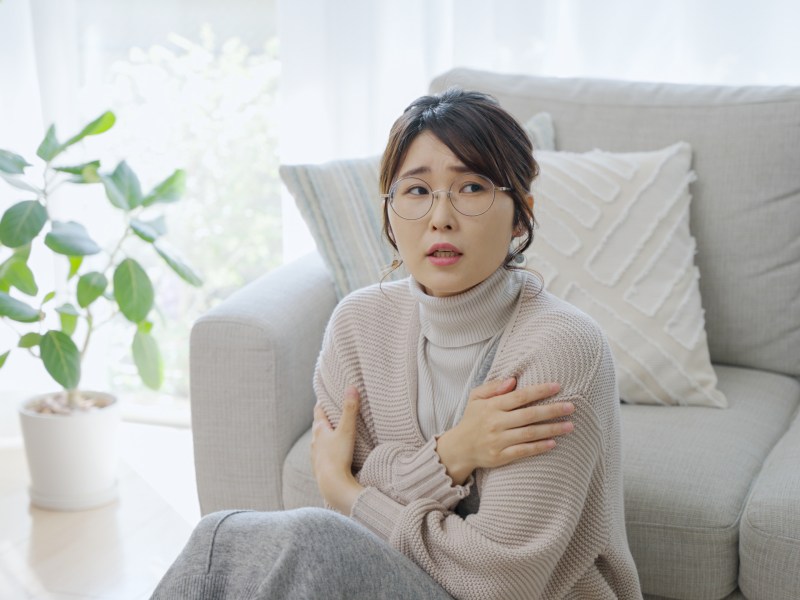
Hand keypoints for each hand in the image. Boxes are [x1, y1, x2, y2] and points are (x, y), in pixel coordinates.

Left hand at [311, 386, 364, 513]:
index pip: (319, 410)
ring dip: (326, 435)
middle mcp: (314, 441)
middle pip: (318, 425)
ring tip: (335, 432)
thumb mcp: (347, 430)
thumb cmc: (338, 456)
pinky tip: (334, 453)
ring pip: (320, 440)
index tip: (326, 394)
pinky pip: (323, 454)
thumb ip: (350, 409)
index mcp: (319, 429)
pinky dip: (328, 449)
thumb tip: (351, 387)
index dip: (322, 401)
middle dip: (325, 418)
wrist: (331, 484)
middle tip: (333, 411)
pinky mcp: (320, 467)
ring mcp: (316, 455)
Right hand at [435, 378, 573, 484]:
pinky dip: (539, 447)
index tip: (557, 387)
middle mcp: (496, 423)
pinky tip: (553, 443)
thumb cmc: (472, 419)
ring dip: (551, 429)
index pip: (520, 396)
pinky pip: (523, 451)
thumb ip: (493, 387)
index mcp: (491, 406)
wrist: (460, 448)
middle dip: (552, 410)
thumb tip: (513, 379)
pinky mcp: (500, 456)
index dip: (539, 391)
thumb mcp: (476, 398)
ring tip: (569, 426)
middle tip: (571, 407)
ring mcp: (498, 440)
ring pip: (530, 434)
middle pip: (529, 415)